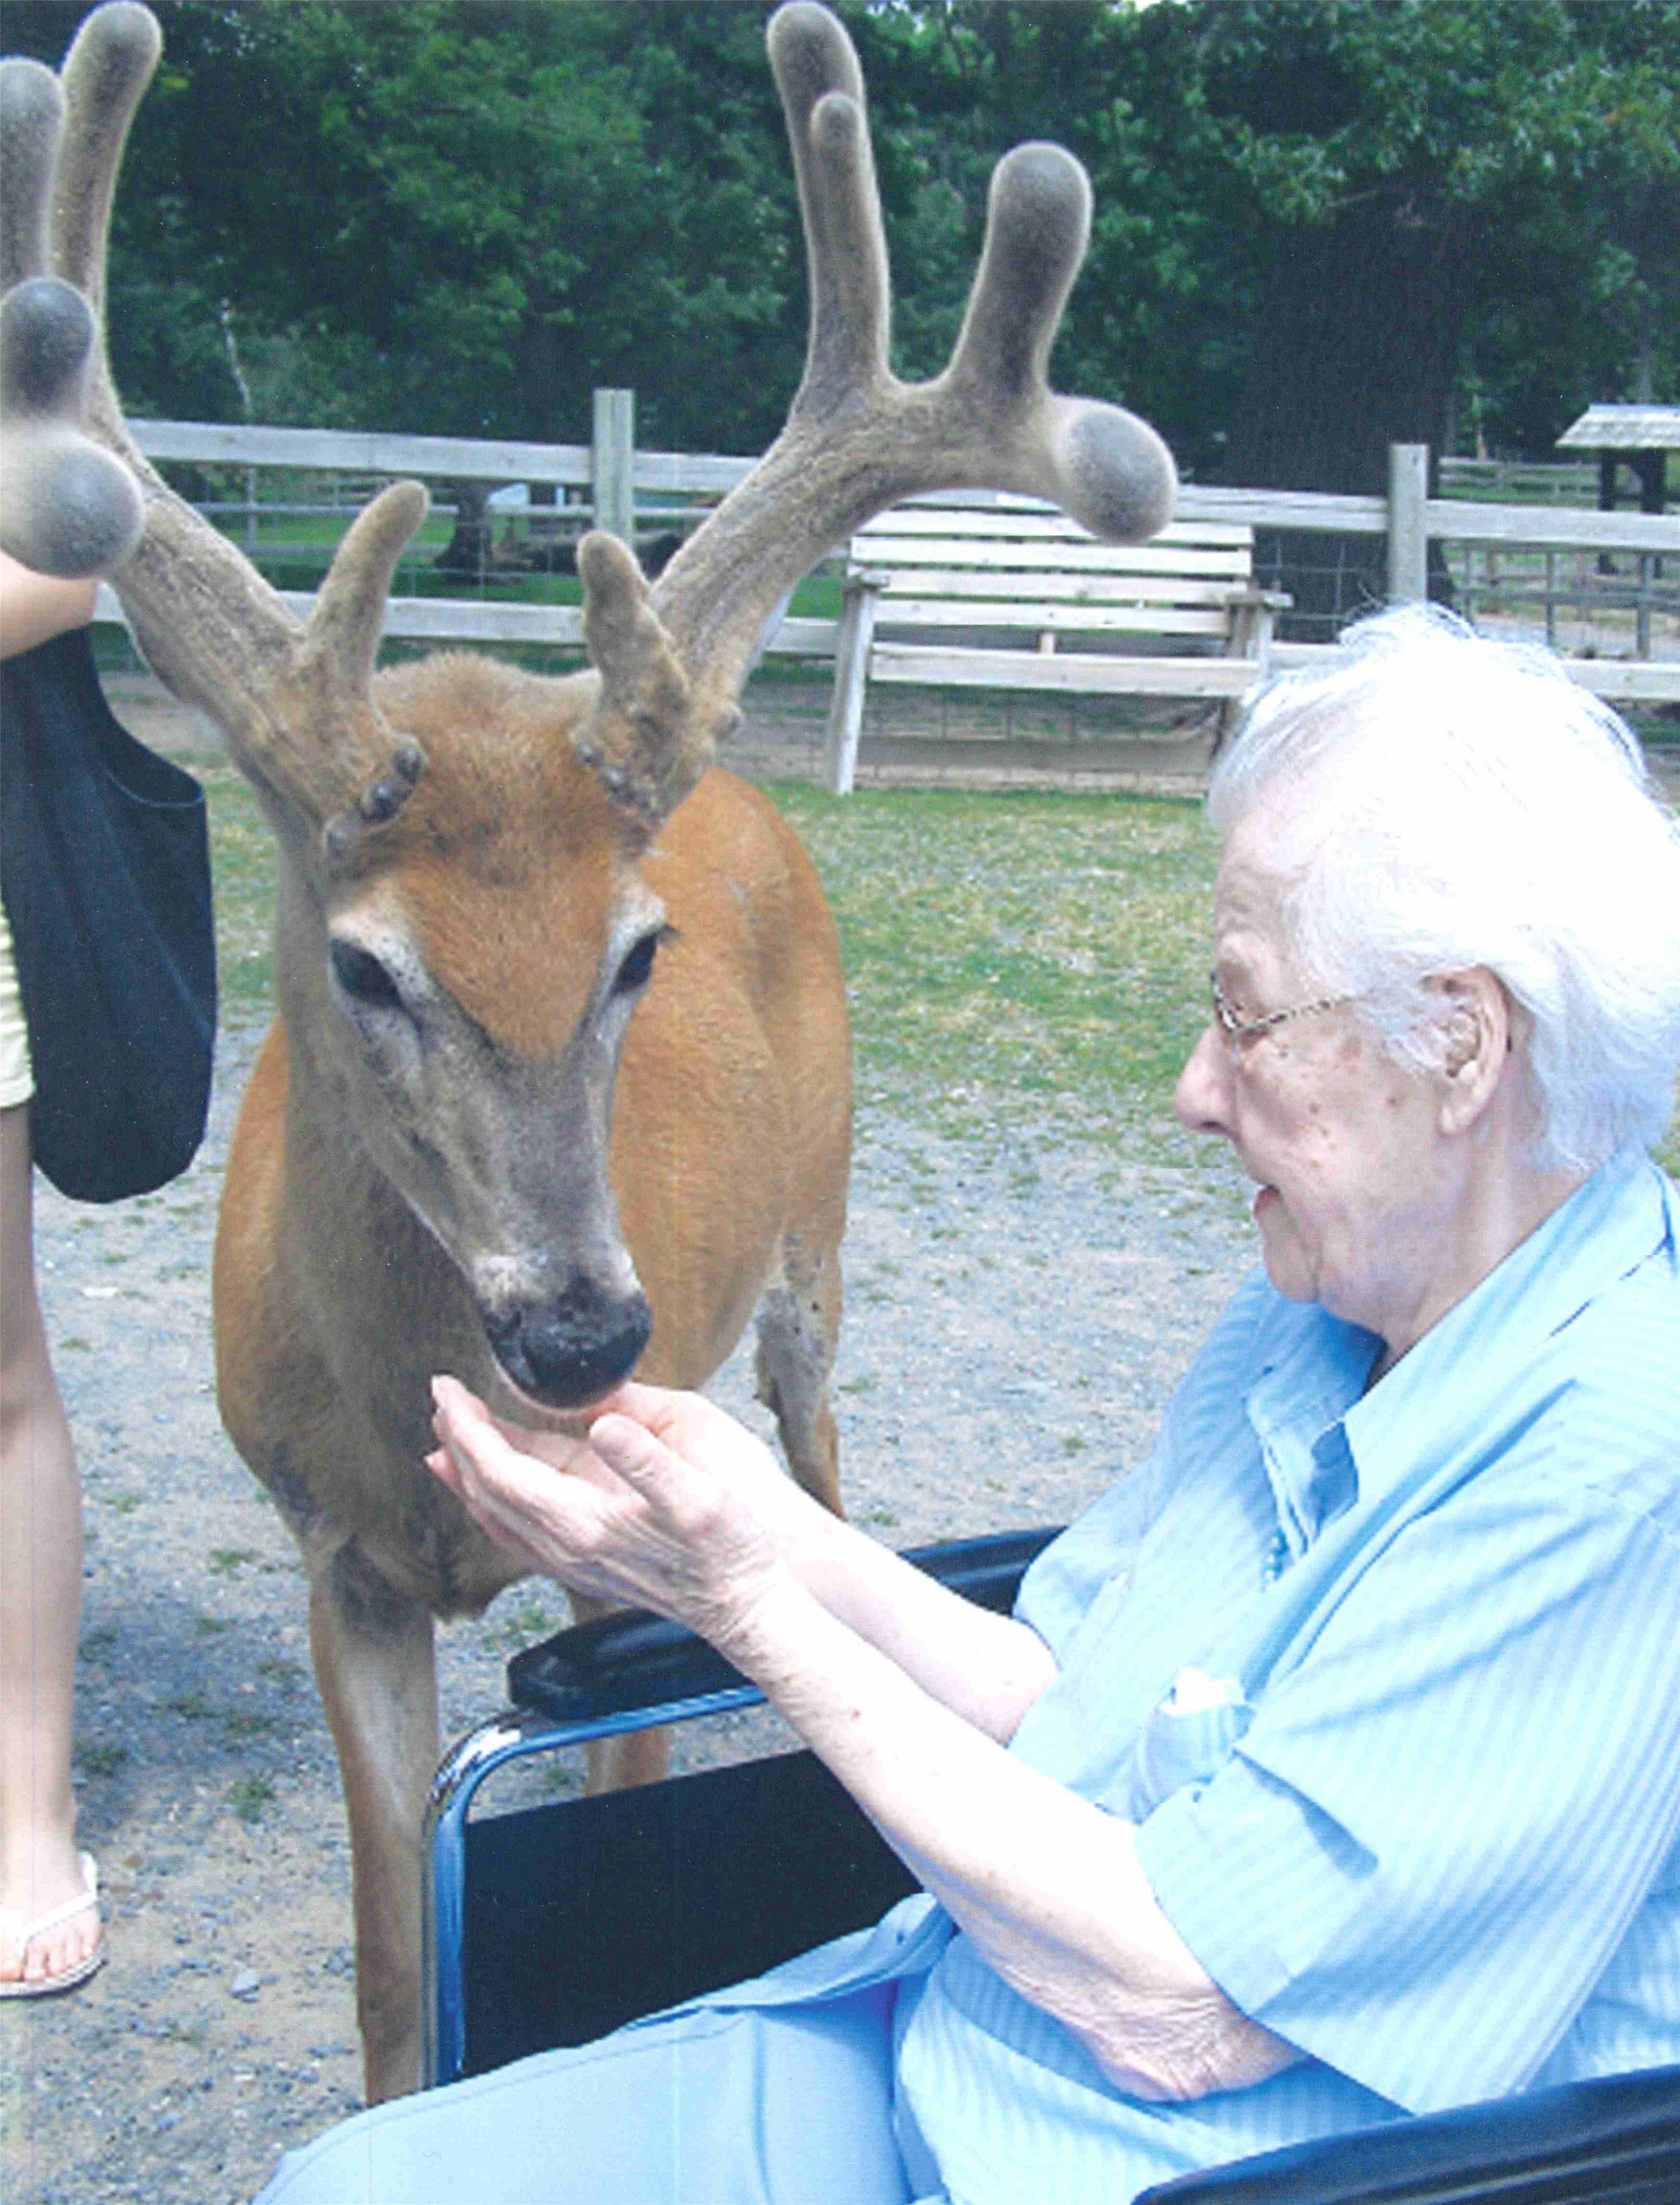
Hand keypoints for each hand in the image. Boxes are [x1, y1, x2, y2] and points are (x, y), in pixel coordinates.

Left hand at [428, 1375, 787, 1646]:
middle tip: (444, 1398)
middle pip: (487, 1491)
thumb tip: (601, 1422)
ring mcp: (572, 1562)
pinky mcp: (586, 1564)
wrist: (744, 1607)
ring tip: (449, 1444)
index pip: (499, 1470)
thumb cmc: (727, 1550)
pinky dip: (495, 1502)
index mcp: (581, 1523)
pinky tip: (500, 1492)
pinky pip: (519, 1530)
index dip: (467, 1427)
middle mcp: (565, 1548)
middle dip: (459, 1442)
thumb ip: (644, 1457)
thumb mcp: (695, 1493)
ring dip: (470, 1474)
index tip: (448, 1388)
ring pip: (499, 1515)